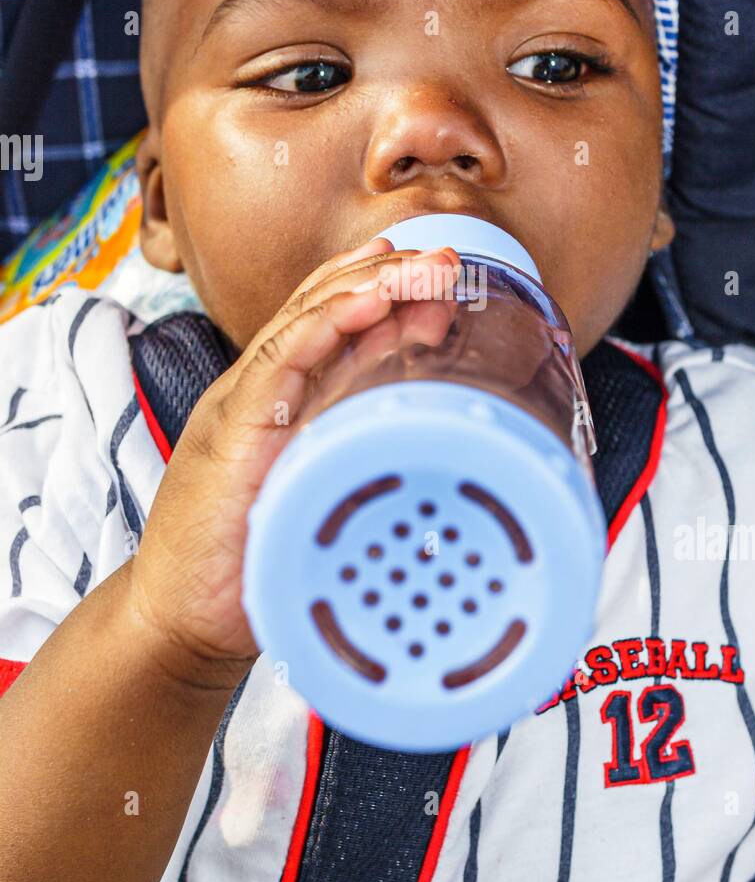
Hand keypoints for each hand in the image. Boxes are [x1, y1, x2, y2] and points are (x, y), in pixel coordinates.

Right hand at [127, 237, 460, 687]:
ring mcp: (242, 407)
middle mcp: (262, 392)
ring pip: (305, 322)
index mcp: (282, 402)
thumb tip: (428, 449)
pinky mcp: (231, 435)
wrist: (180, 622)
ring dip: (367, 288)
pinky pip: (277, 364)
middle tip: (447, 258)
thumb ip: (353, 461)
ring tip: (421, 267)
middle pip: (322, 309)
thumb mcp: (314, 498)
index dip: (379, 289)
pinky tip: (361, 303)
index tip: (432, 271)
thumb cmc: (249, 566)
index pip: (329, 326)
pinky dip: (321, 328)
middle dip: (387, 276)